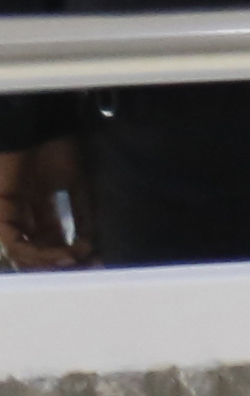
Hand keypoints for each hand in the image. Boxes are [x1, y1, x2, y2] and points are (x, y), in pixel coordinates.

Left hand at [0, 138, 91, 267]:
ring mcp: (8, 212)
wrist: (39, 128)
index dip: (71, 250)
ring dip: (48, 261)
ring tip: (73, 260)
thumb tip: (92, 242)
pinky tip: (59, 253)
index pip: (50, 238)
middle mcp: (21, 211)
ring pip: (22, 251)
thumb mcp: (79, 184)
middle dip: (59, 261)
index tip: (94, 256)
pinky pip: (13, 242)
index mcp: (38, 203)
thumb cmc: (58, 148)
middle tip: (83, 267)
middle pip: (35, 249)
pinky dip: (35, 252)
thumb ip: (84, 212)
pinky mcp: (0, 211)